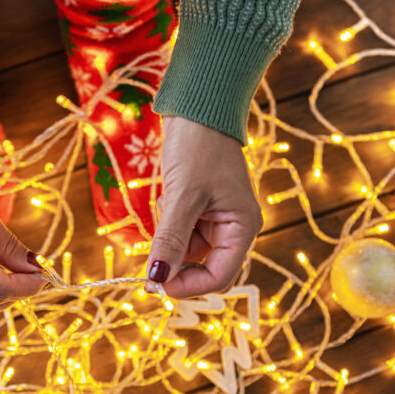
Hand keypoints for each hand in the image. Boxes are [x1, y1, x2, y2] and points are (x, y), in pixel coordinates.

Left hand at [147, 116, 261, 297]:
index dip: (189, 286)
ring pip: (188, 250)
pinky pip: (182, 231)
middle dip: (177, 262)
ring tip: (167, 203)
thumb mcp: (182, 197)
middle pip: (204, 267)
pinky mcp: (201, 208)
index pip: (220, 276)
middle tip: (152, 253)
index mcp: (242, 227)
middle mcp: (234, 227)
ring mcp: (218, 218)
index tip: (157, 283)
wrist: (198, 107)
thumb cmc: (198, 147)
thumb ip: (170, 241)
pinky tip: (168, 197)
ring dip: (170, 238)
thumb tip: (158, 278)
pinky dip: (169, 223)